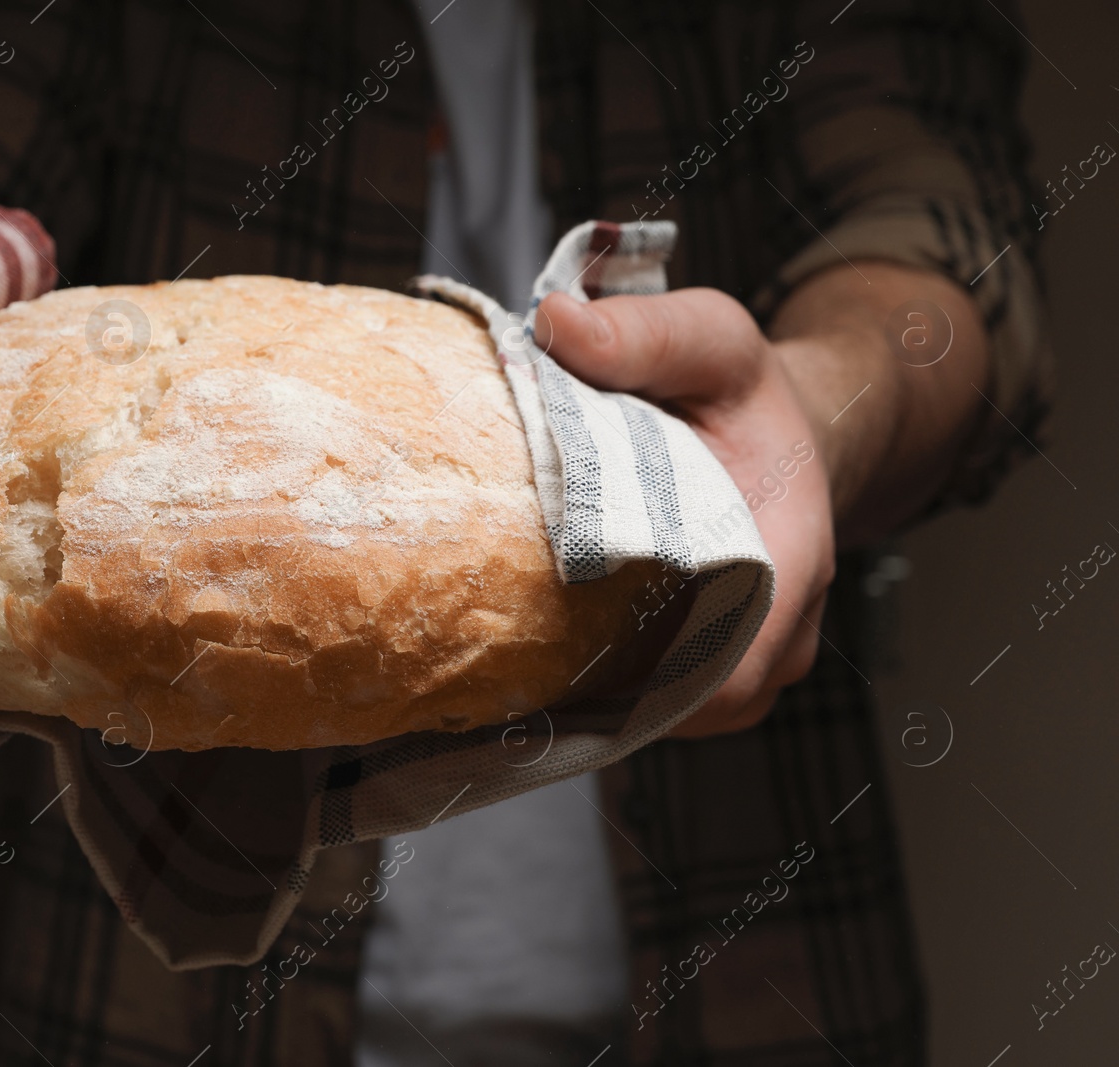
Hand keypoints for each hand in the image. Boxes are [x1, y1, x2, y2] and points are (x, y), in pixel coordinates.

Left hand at [534, 286, 835, 735]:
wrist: (773, 428)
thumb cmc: (742, 393)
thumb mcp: (710, 339)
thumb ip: (646, 334)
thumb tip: (560, 326)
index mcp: (792, 560)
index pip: (736, 672)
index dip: (654, 691)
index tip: (564, 676)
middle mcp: (777, 628)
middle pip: (690, 708)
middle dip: (604, 700)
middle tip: (507, 676)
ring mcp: (744, 654)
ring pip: (667, 710)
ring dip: (598, 698)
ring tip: (512, 672)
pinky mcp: (703, 660)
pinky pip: (655, 696)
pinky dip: (602, 687)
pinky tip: (534, 664)